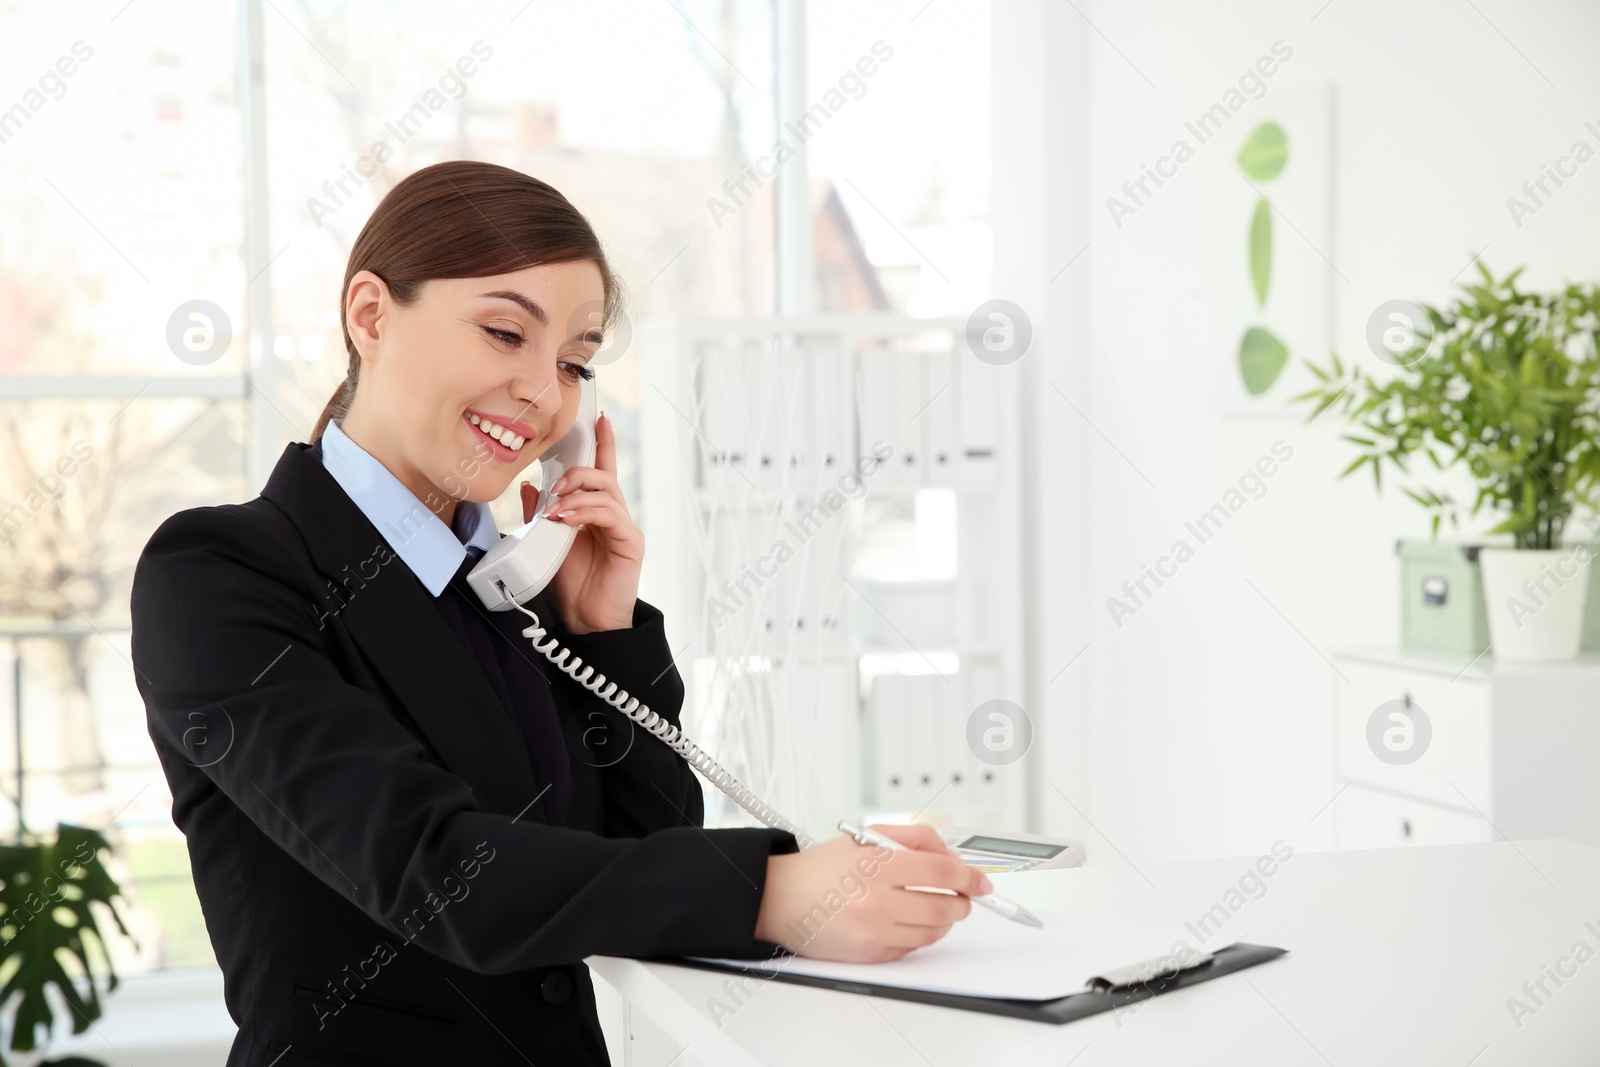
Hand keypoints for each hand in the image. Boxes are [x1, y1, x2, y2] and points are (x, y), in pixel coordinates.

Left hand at [520, 411, 642, 633]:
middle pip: (604, 475)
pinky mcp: (630, 542)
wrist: (587, 621)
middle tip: (554, 485)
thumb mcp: (547, 542)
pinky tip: (567, 519)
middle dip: (578, 471)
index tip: (599, 417)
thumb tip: (528, 485)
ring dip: (576, 494)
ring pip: (607, 490)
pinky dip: (586, 512)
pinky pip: (610, 515)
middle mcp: (613, 515)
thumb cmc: (572, 584)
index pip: (602, 470)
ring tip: (555, 509)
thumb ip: (540, 513)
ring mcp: (624, 528)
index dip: (603, 442)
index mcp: (596, 512)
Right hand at [754, 824, 993, 963]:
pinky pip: (912, 948)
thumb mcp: (865, 837)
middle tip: (962, 895)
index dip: (970, 876)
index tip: (982, 881)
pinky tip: (910, 920)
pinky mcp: (870, 955)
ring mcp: (873, 931)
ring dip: (945, 919)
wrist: (781, 900)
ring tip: (936, 906)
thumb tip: (950, 853)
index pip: (941, 871)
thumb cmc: (821, 868)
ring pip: (933, 930)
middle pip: (944, 905)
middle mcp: (875, 900)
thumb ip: (913, 837)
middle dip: (962, 900)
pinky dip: (920, 935)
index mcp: (876, 865)